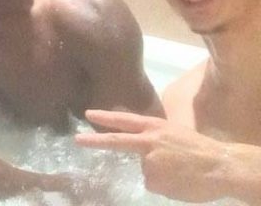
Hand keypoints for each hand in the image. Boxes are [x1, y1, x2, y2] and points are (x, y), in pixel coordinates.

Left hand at [76, 109, 236, 202]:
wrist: (221, 166)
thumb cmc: (200, 148)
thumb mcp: (174, 133)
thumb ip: (153, 137)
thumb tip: (139, 148)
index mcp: (155, 127)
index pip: (125, 120)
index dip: (106, 117)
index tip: (88, 114)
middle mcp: (148, 143)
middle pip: (117, 141)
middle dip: (95, 141)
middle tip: (77, 140)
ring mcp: (150, 163)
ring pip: (145, 170)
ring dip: (157, 172)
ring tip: (178, 170)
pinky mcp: (154, 182)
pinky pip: (153, 184)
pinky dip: (163, 184)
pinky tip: (178, 180)